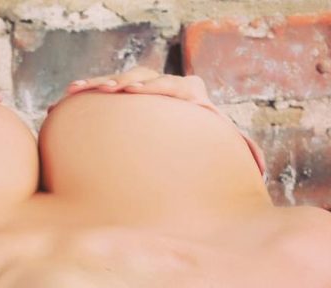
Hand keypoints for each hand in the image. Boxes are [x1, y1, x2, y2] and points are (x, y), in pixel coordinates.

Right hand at [57, 67, 266, 176]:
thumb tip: (258, 166)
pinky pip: (111, 90)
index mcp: (196, 100)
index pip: (178, 88)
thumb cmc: (209, 157)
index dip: (158, 89)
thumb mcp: (228, 156)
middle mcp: (172, 90)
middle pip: (146, 78)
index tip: (134, 95)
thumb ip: (242, 157)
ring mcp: (151, 91)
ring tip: (77, 91)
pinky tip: (71, 95)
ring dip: (100, 85)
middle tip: (106, 91)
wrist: (193, 145)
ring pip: (125, 81)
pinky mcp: (133, 97)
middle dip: (124, 82)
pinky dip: (92, 92)